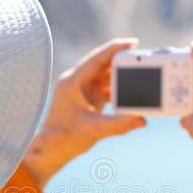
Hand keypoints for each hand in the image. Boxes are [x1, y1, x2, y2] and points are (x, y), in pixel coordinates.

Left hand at [23, 38, 146, 186]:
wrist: (51, 150)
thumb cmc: (64, 138)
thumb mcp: (94, 130)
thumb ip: (119, 125)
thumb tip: (141, 120)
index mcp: (72, 83)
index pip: (96, 59)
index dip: (115, 49)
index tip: (133, 42)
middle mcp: (75, 82)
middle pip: (102, 65)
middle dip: (122, 62)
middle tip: (142, 59)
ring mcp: (80, 90)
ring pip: (104, 77)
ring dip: (121, 77)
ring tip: (140, 76)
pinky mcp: (86, 99)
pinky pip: (104, 89)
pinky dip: (117, 91)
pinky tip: (130, 93)